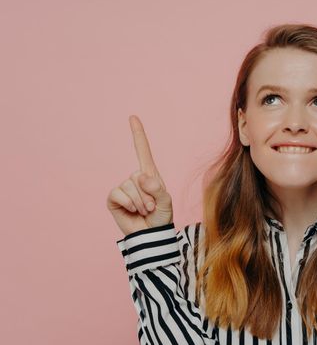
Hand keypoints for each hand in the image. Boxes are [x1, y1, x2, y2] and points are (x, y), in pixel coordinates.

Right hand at [106, 115, 172, 235]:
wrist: (151, 236)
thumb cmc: (161, 218)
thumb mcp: (166, 202)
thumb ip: (157, 189)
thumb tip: (139, 176)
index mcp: (150, 175)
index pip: (142, 150)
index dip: (137, 134)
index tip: (133, 117)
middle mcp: (135, 178)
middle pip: (137, 176)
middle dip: (147, 195)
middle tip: (151, 208)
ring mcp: (124, 188)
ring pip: (129, 187)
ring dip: (139, 202)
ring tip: (144, 211)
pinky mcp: (114, 199)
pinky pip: (118, 194)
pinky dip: (128, 204)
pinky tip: (132, 211)